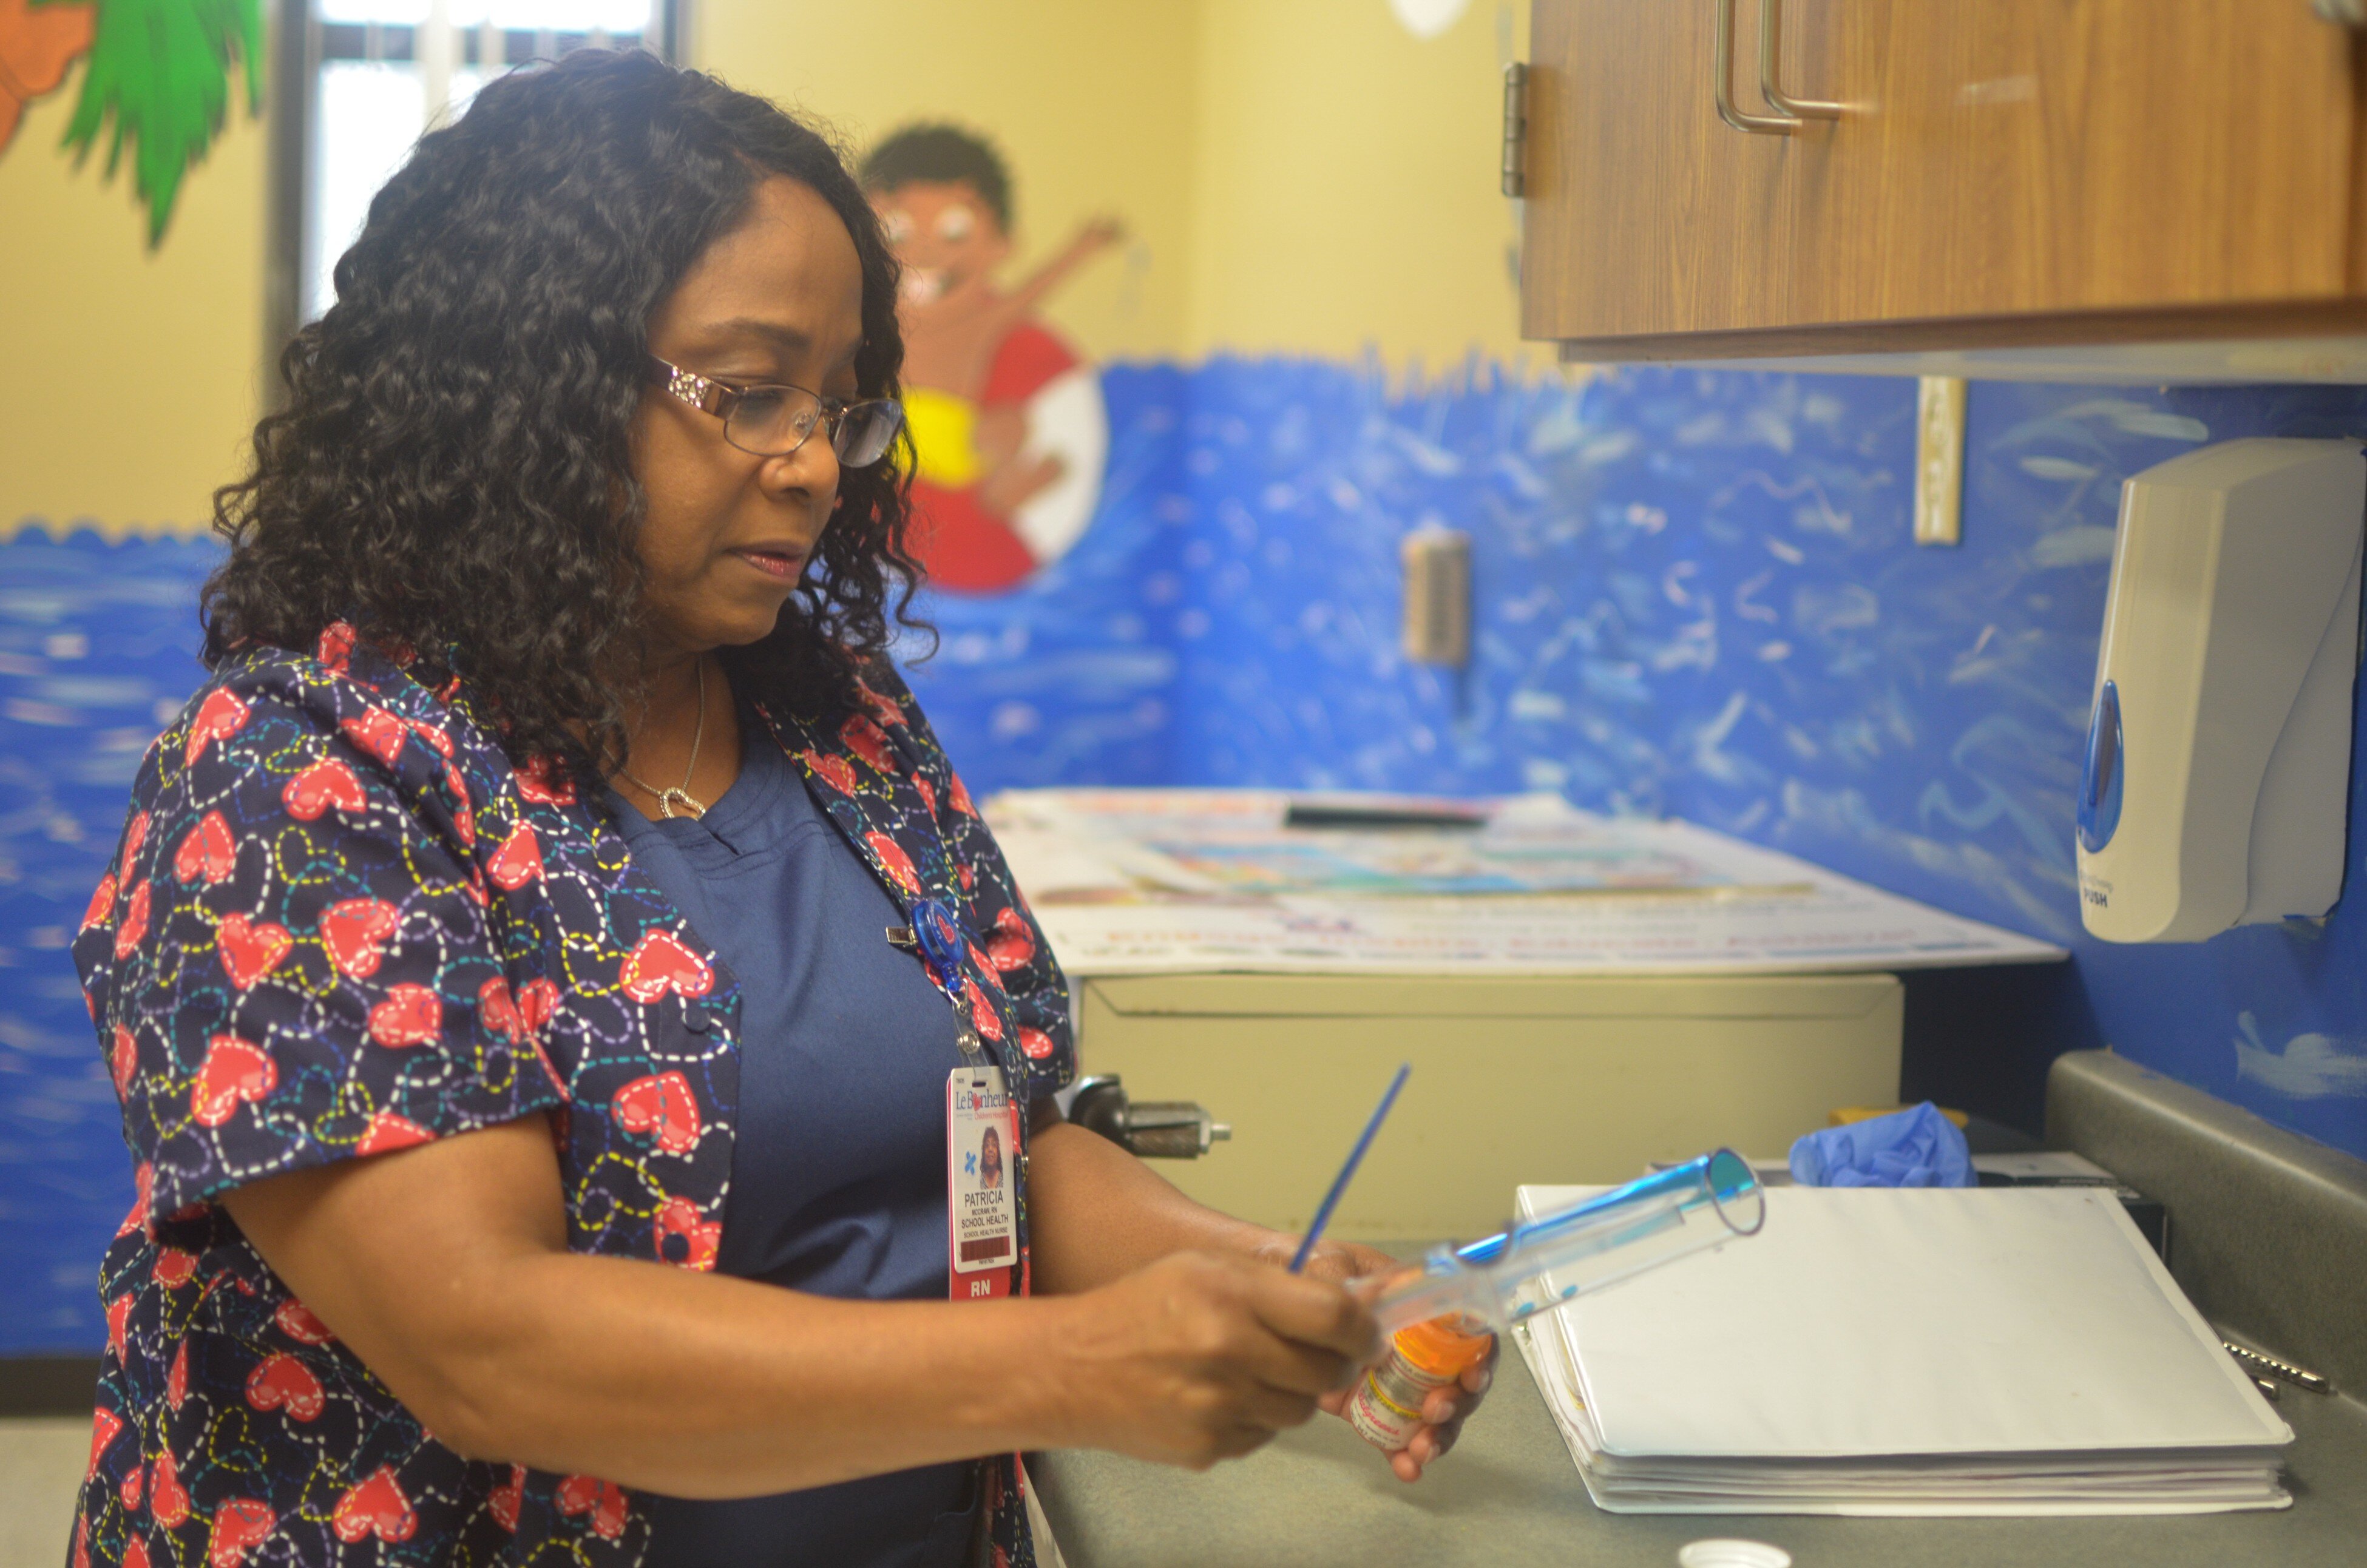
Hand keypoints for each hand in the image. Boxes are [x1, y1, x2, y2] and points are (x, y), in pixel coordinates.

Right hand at [1047, 1250, 1379, 1469]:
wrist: (1071, 1368)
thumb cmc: (1141, 1306)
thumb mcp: (1204, 1268)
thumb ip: (1274, 1283)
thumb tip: (1348, 1310)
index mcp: (1231, 1293)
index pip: (1333, 1316)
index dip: (1363, 1328)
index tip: (1365, 1333)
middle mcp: (1229, 1350)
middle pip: (1326, 1371)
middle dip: (1330, 1362)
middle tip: (1314, 1353)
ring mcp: (1219, 1406)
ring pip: (1300, 1410)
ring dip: (1291, 1391)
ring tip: (1254, 1370)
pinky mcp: (1209, 1448)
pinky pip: (1264, 1436)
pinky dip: (1254, 1418)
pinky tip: (1220, 1396)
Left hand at [1273, 1239, 1499, 1482]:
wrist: (1263, 1300)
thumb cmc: (1301, 1270)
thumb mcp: (1325, 1264)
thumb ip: (1352, 1285)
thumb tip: (1375, 1306)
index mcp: (1415, 1303)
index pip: (1467, 1327)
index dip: (1480, 1354)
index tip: (1470, 1376)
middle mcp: (1412, 1342)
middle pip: (1458, 1376)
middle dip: (1458, 1403)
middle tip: (1435, 1412)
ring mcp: (1392, 1377)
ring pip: (1432, 1412)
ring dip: (1437, 1434)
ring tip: (1421, 1449)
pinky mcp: (1369, 1406)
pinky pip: (1395, 1434)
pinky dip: (1404, 1454)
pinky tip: (1406, 1467)